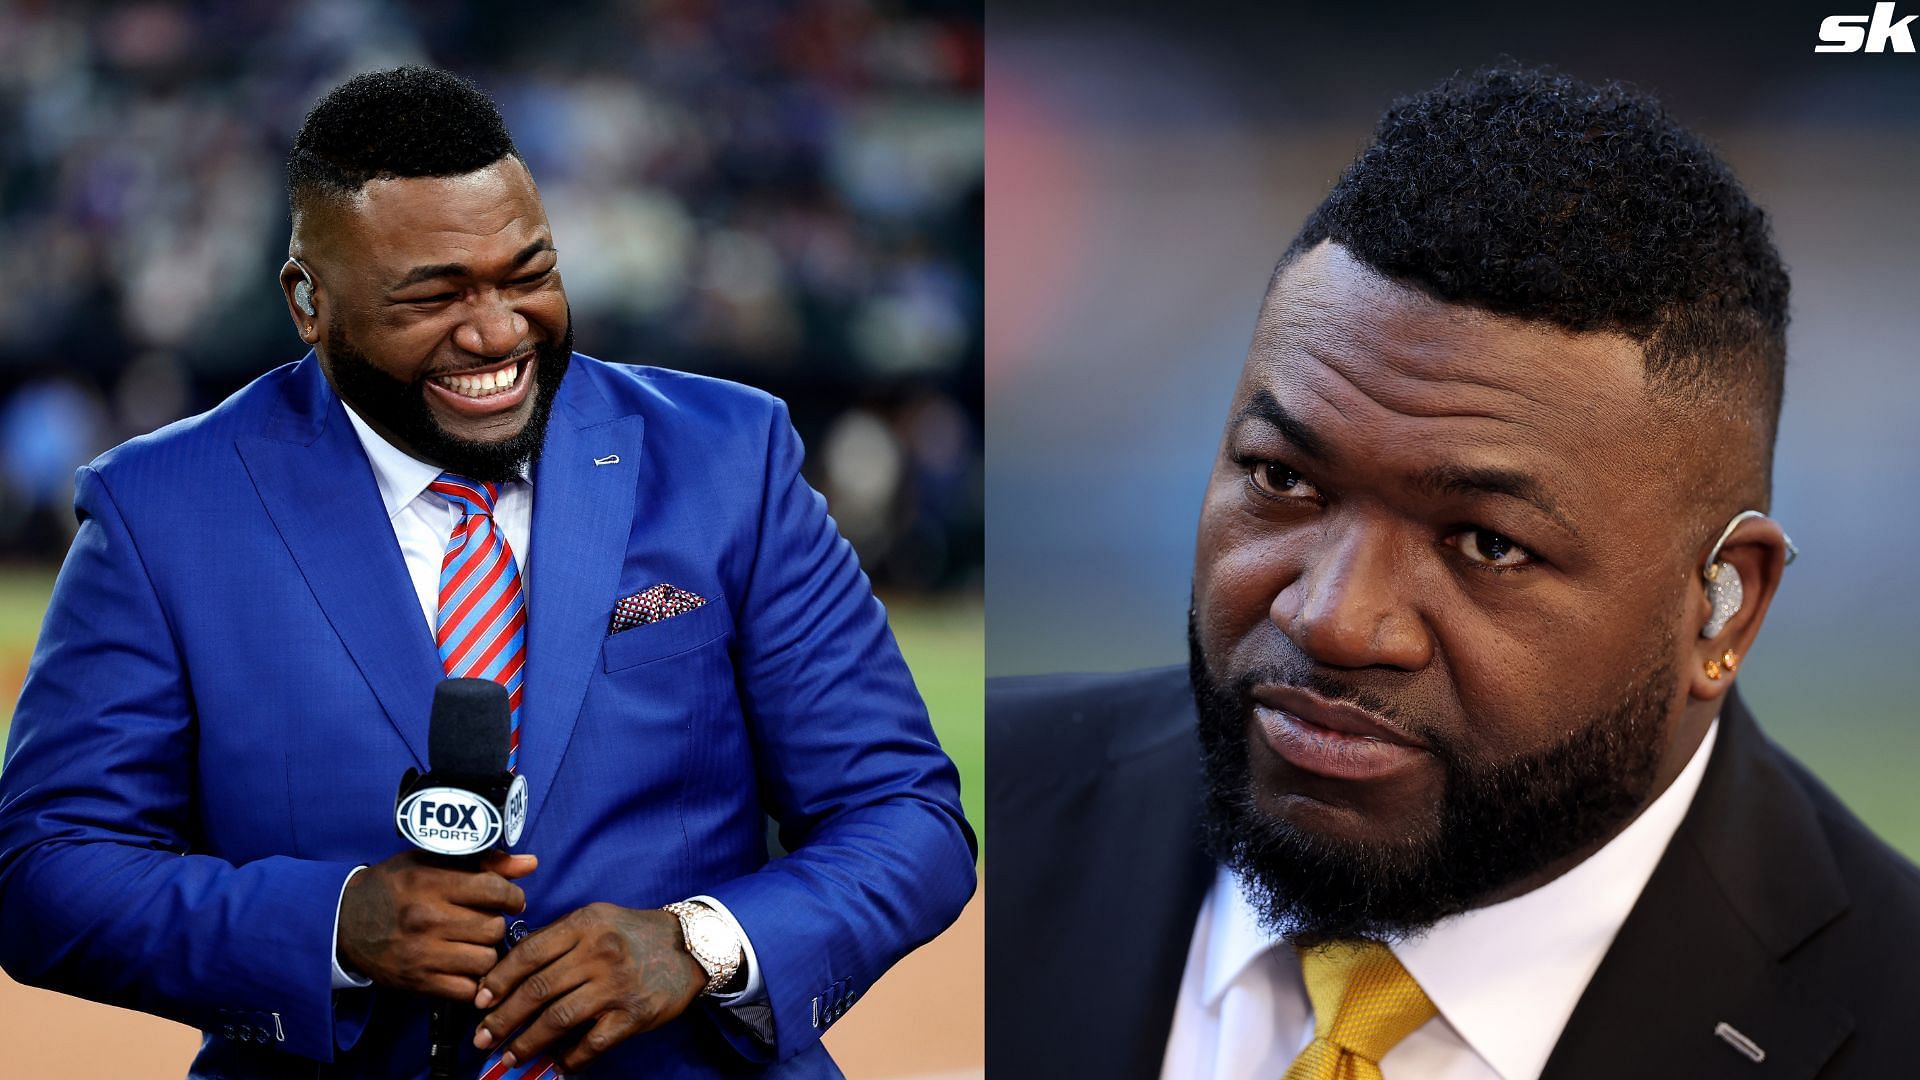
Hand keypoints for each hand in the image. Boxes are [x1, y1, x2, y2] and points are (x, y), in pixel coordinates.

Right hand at [337, 850, 537, 999]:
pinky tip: (464, 967)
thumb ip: (485, 861)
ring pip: (486, 960)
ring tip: (473, 944)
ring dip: (487, 953)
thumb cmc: (395, 886)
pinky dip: (473, 982)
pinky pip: (468, 990)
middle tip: (484, 922)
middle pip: (493, 928)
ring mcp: (422, 953)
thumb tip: (531, 864)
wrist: (344, 922)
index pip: (495, 890)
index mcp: (431, 882)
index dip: (512, 896)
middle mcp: (427, 918)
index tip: (510, 900)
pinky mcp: (418, 982)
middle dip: (496, 924)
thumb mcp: (432, 860)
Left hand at [472, 902, 704, 1071]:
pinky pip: (592, 1043)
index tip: (479, 1001)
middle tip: (482, 1037)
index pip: (529, 954)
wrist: (689, 946)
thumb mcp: (595, 918)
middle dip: (503, 1018)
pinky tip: (556, 1063)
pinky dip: (570, 1058)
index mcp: (584, 926)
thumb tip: (510, 972)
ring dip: (527, 1042)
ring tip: (509, 1055)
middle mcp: (599, 954)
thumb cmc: (633, 933)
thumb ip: (557, 939)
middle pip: (538, 990)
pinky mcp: (633, 1015)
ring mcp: (617, 986)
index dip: (499, 980)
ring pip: (558, 1019)